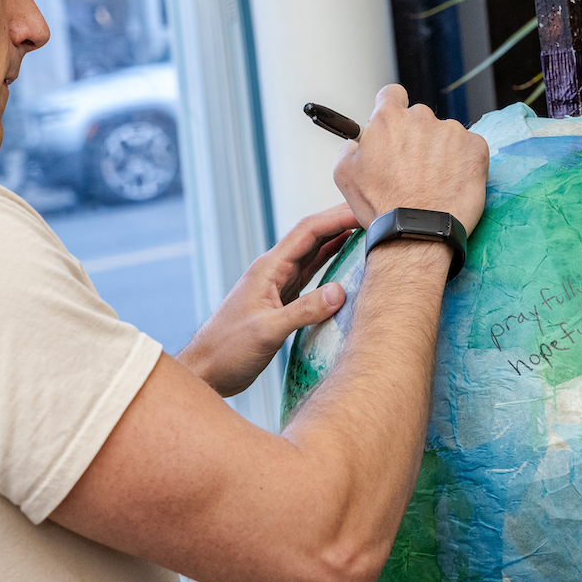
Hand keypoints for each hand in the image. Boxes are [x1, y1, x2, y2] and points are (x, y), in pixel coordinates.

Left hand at [177, 204, 358, 396]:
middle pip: (313, 236)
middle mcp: (274, 270)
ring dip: (338, 240)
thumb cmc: (227, 350)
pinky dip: (330, 265)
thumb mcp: (267, 331)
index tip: (365, 211)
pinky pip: (310, 275)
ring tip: (367, 231)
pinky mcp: (282, 300)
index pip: (308, 231)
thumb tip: (340, 292)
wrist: (206, 370)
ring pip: (313, 253)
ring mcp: (278, 284)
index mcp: (268, 268)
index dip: (337, 218)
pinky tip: (346, 262)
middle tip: (374, 215)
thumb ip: (303, 311)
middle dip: (342, 221)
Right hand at [333, 85, 488, 232]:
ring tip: (434, 184)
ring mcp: (452, 131)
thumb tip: (361, 138)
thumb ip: (352, 144)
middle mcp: (421, 117)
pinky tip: (452, 185)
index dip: (392, 110)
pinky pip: (469, 149)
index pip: (392, 95)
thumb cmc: (381, 208)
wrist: (416, 235)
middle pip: (419, 118)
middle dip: (417, 138)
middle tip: (413, 170)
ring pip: (445, 135)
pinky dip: (463, 164)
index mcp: (388, 118)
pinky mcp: (476, 148)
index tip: (395, 128)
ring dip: (440, 153)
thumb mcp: (345, 173)